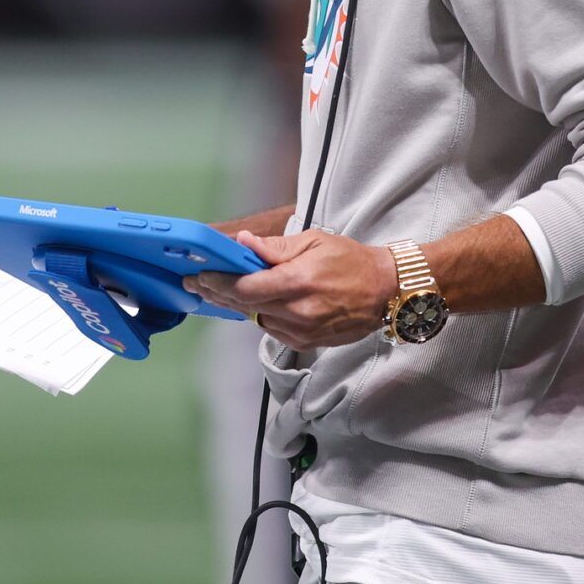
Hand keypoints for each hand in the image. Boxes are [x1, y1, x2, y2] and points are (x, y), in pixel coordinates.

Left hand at [186, 229, 397, 351]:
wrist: (384, 290)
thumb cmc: (350, 260)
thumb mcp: (314, 241)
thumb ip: (275, 247)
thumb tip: (243, 243)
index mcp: (298, 282)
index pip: (246, 288)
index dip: (218, 283)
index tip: (200, 276)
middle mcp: (297, 311)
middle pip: (245, 306)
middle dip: (218, 294)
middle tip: (198, 285)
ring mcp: (302, 331)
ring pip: (257, 319)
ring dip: (238, 305)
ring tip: (220, 291)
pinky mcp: (307, 342)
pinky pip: (273, 328)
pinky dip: (261, 314)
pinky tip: (253, 302)